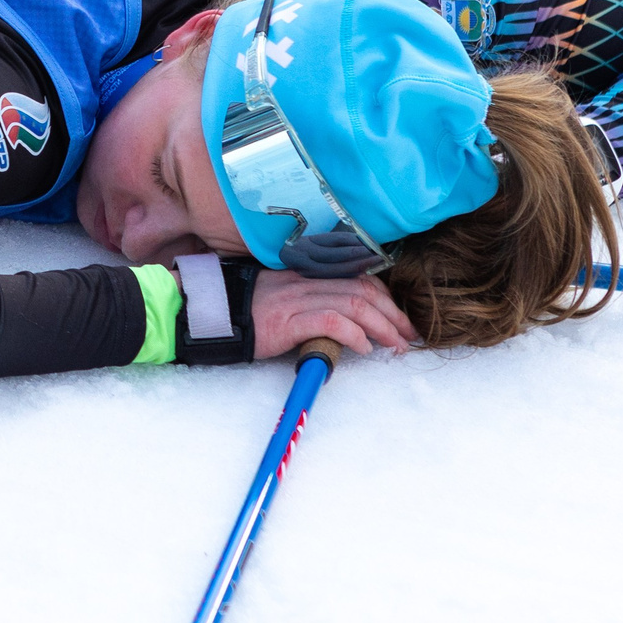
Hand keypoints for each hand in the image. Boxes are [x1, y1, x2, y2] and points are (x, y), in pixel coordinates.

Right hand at [250, 267, 417, 359]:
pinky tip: (364, 349)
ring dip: (382, 327)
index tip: (398, 318)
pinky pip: (332, 322)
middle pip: (363, 290)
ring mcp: (297, 298)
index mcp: (307, 273)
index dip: (385, 297)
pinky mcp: (288, 320)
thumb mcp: (285, 299)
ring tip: (395, 346)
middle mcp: (306, 280)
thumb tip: (349, 320)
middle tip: (408, 336)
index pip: (358, 277)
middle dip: (392, 314)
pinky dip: (354, 336)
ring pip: (355, 305)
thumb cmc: (249, 313)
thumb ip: (313, 300)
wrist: (214, 317)